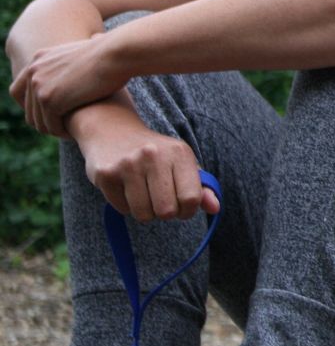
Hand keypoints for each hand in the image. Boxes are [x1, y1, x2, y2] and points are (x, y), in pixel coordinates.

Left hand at [9, 35, 124, 137]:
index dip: (31, 106)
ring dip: (53, 129)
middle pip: (28, 108)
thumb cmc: (111, 54)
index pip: (19, 90)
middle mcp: (34, 71)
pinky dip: (62, 132)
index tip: (49, 114)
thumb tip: (91, 48)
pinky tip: (75, 133)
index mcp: (39, 58)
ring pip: (38, 120)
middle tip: (64, 126)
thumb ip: (74, 61)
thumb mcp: (84, 53)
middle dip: (44, 120)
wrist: (116, 55)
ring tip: (70, 132)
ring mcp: (39, 86)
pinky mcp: (49, 101)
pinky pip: (50, 125)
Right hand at [74, 116, 220, 222]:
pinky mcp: (106, 174)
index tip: (182, 207)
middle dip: (165, 213)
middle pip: (167, 211)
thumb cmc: (155, 153)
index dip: (188, 211)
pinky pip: (122, 209)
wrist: (112, 130)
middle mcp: (154, 156)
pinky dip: (126, 206)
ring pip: (143, 214)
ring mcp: (128, 164)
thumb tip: (215, 208)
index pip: (191, 198)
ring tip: (143, 192)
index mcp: (179, 153)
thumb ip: (202, 187)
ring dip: (145, 211)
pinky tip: (126, 187)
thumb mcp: (182, 163)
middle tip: (160, 199)